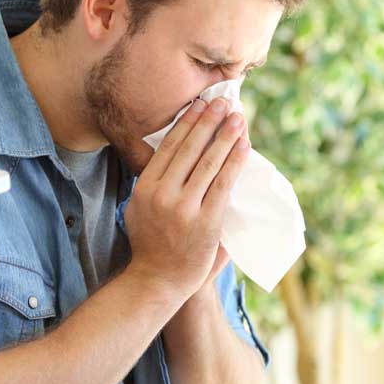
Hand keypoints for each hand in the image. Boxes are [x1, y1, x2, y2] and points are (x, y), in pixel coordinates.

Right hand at [125, 98, 250, 296]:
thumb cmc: (152, 243)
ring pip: (208, 163)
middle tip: (223, 102)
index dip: (187, 123)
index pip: (168, 147)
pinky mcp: (206, 221)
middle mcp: (162, 194)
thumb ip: (155, 184)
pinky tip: (243, 145)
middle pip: (189, 149)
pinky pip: (223, 184)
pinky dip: (235, 162)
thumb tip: (174, 152)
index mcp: (144, 188)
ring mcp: (184, 208)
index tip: (199, 104)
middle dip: (208, 122)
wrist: (158, 281)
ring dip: (225, 136)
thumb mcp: (139, 208)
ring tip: (238, 118)